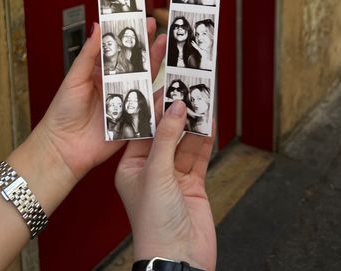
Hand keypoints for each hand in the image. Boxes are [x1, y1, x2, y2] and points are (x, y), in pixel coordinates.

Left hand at [34, 18, 165, 181]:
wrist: (63, 148)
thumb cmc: (62, 113)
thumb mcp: (74, 78)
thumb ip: (89, 54)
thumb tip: (97, 26)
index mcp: (100, 72)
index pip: (118, 48)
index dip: (129, 34)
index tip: (141, 18)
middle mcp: (115, 85)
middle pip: (136, 62)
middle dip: (148, 45)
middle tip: (160, 29)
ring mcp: (125, 101)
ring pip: (146, 81)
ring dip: (157, 65)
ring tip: (166, 47)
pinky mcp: (132, 120)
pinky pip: (149, 107)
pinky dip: (160, 97)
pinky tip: (171, 83)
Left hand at [115, 101, 215, 270]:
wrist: (179, 259)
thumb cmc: (154, 225)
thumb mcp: (156, 174)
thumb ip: (166, 138)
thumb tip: (175, 108)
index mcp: (131, 167)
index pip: (144, 130)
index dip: (155, 109)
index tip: (165, 88)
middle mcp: (152, 170)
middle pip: (166, 134)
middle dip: (176, 114)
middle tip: (186, 90)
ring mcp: (173, 177)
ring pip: (184, 142)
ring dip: (193, 124)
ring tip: (201, 101)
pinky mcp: (193, 184)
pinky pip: (199, 155)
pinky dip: (205, 139)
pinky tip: (209, 123)